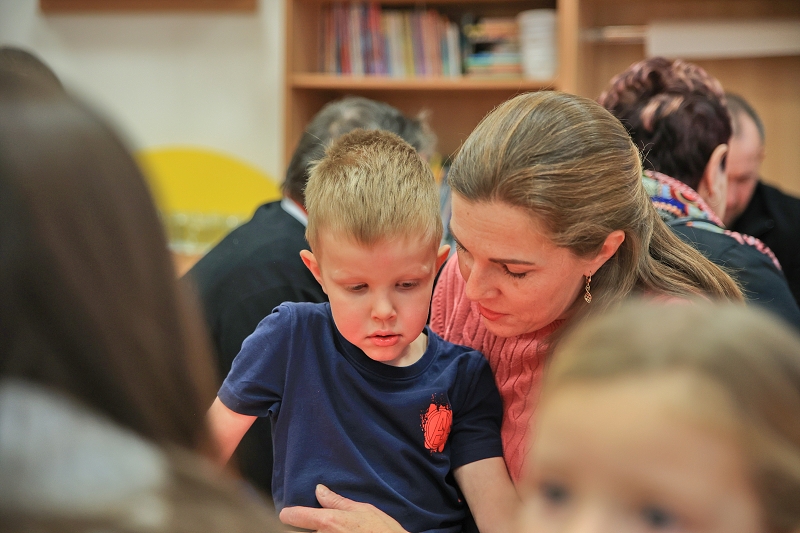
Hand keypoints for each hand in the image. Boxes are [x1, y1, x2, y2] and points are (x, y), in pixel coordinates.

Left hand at [279, 484, 409, 532]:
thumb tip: (319, 490)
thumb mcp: (363, 510)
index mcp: (329, 522)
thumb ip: (337, 501)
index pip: (295, 516)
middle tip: (321, 524)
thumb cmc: (382, 531)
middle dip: (309, 528)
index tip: (288, 513)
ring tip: (339, 530)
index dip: (290, 514)